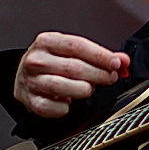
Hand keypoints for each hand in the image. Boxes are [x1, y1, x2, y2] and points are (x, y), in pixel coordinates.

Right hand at [14, 32, 130, 117]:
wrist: (25, 77)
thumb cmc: (53, 63)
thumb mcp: (73, 52)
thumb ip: (100, 55)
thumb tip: (123, 60)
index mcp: (47, 41)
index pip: (77, 46)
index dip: (100, 56)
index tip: (115, 63)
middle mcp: (36, 60)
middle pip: (73, 67)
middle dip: (98, 74)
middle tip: (110, 78)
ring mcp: (30, 81)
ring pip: (62, 87)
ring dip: (83, 90)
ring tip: (90, 88)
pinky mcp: (30, 100)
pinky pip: (52, 108)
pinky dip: (65, 108)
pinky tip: (69, 102)